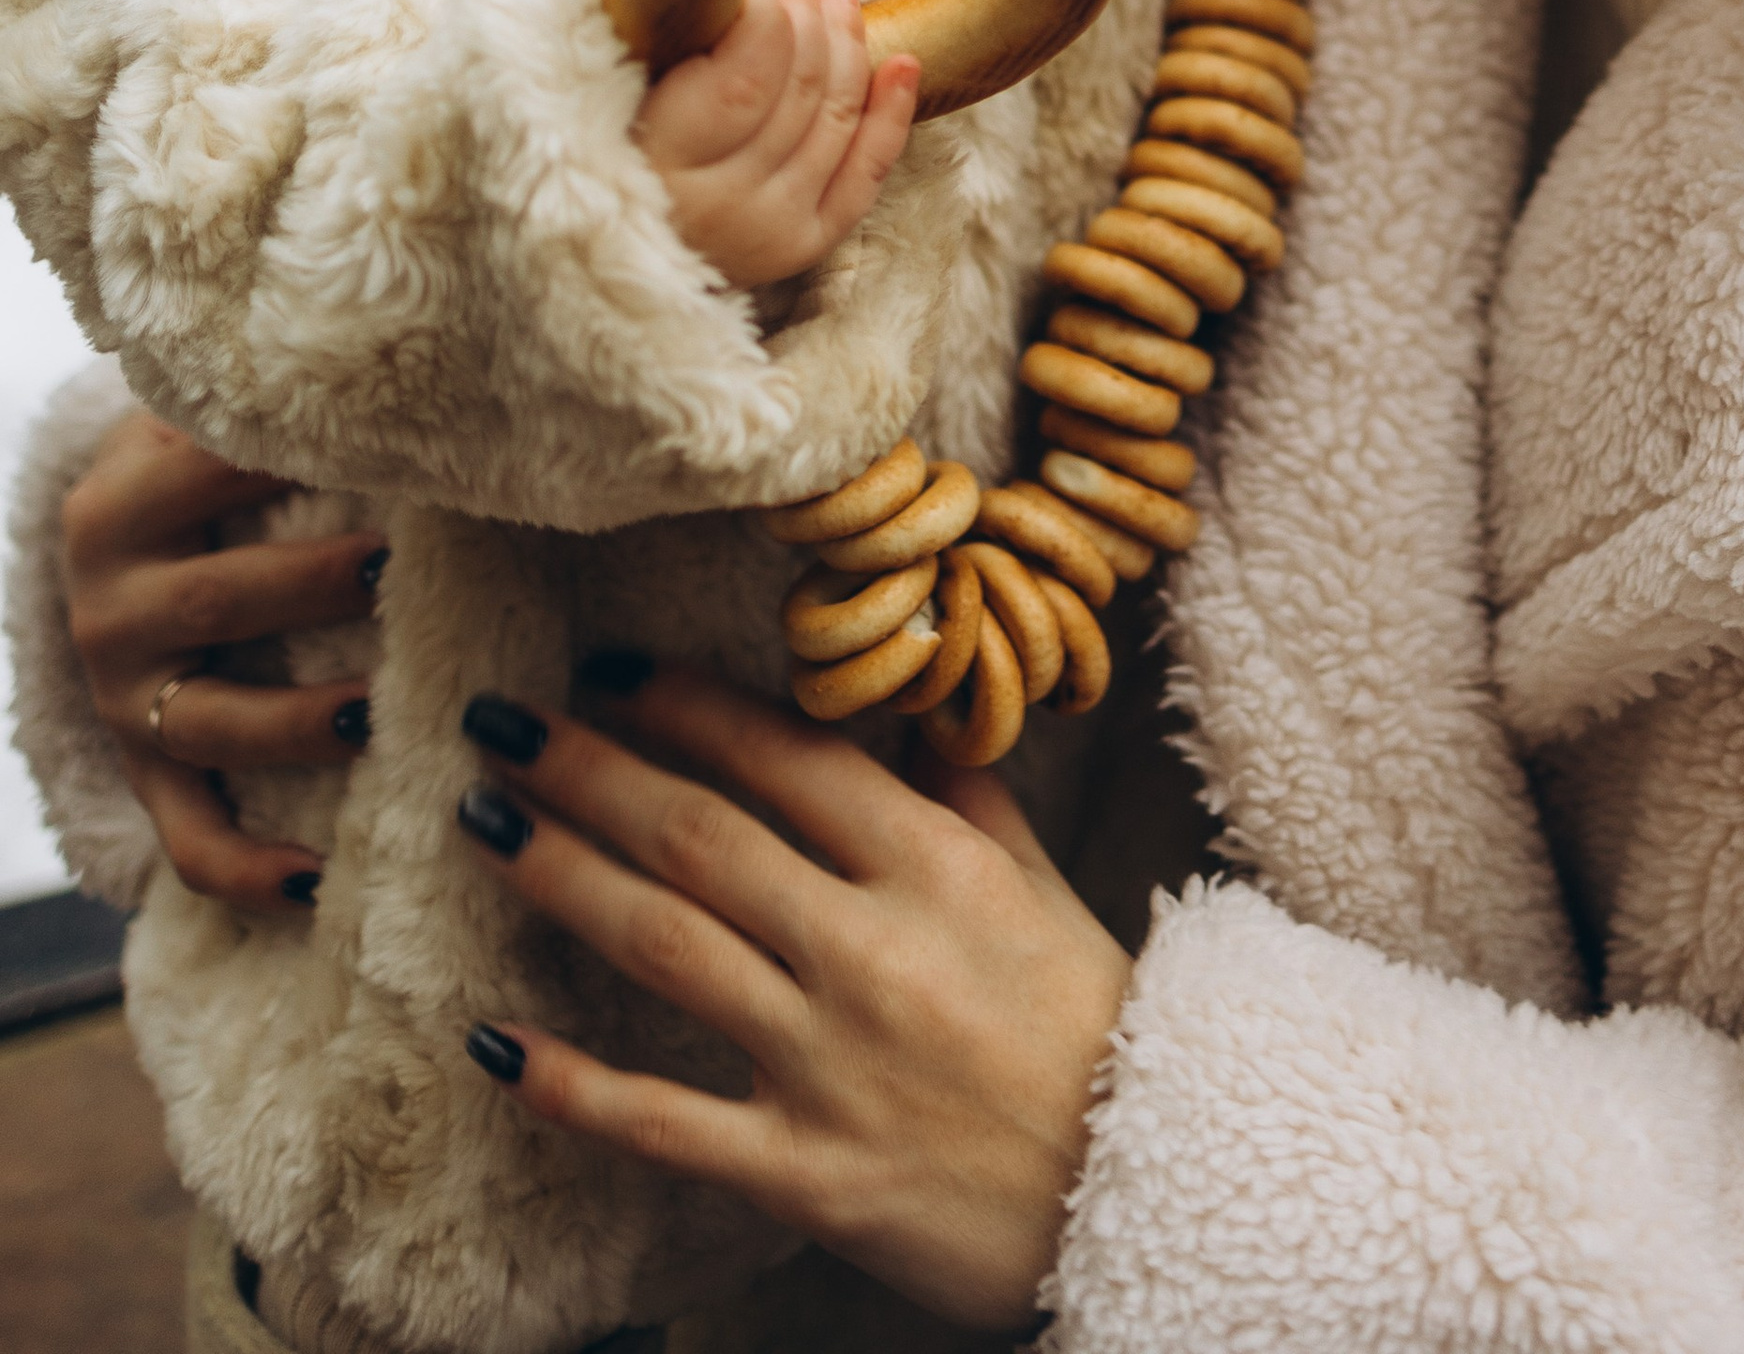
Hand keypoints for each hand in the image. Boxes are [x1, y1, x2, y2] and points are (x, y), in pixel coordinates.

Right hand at [62, 409, 381, 914]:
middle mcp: (105, 607)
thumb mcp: (205, 423)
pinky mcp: (146, 771)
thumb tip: (407, 393)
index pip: (213, 477)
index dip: (299, 463)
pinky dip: (249, 870)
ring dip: (300, 724)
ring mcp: (123, 700)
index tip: (397, 456)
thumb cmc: (205, 464)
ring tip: (382, 711)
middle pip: (221, 601)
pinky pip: (189, 838)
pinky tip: (316, 883)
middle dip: (317, 586)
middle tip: (406, 568)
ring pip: (213, 725)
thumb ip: (272, 411)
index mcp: (119, 505)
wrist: (119, 534)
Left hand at [450, 666, 1130, 1330]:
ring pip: (664, 947)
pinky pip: (661, 1121)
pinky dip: (570, 1080)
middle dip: (587, 768)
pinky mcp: (803, 1173)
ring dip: (561, 875)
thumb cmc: (1094, 1028)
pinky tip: (494, 1038)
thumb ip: (962, 794)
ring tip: (484, 820)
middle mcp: (872, 949)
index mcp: (936, 867)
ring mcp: (830, 1063)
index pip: (787, 756)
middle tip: (499, 722)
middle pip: (699, 837)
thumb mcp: (1040, 888)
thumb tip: (902, 704)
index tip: (605, 668)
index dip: (684, 704)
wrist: (1144, 1191)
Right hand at [630, 0, 917, 291]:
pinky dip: (891, 114)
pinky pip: (866, 171)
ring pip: (836, 118)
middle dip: (807, 16)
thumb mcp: (620, 94)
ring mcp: (774, 229)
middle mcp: (726, 206)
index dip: (769, 20)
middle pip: (800, 91)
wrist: (618, 250)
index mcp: (667, 164)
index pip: (744, 82)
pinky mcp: (808, 244)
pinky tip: (903, 63)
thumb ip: (674, 47)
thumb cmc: (614, 148)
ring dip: (846, 44)